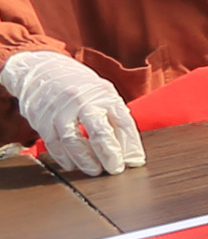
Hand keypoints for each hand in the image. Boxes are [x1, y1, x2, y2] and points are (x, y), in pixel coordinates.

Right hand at [4, 49, 141, 176]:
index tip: (135, 162)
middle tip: (115, 170)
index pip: (123, 123)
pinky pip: (53, 143)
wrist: (42, 68)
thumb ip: (116, 119)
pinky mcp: (41, 118)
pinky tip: (72, 165)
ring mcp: (60, 110)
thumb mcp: (104, 94)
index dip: (131, 145)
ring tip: (95, 170)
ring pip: (73, 141)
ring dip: (86, 160)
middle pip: (99, 132)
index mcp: (104, 95)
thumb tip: (130, 152)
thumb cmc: (80, 86)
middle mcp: (83, 101)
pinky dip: (64, 157)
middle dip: (109, 154)